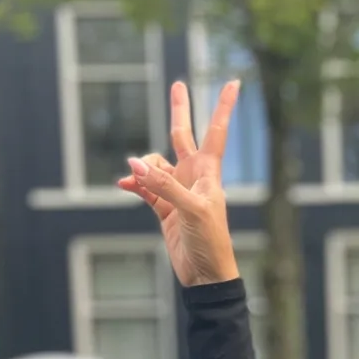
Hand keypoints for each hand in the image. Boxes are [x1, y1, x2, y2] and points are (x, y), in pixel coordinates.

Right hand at [120, 79, 241, 286]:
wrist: (206, 275)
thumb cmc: (210, 241)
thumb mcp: (190, 210)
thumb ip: (163, 185)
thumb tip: (135, 165)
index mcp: (208, 171)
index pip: (216, 130)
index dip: (222, 106)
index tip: (233, 82)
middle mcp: (193, 176)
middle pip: (183, 136)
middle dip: (179, 111)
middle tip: (178, 85)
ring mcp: (178, 191)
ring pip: (155, 165)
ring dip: (142, 167)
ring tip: (134, 178)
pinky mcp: (165, 209)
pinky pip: (145, 188)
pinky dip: (134, 185)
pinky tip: (124, 185)